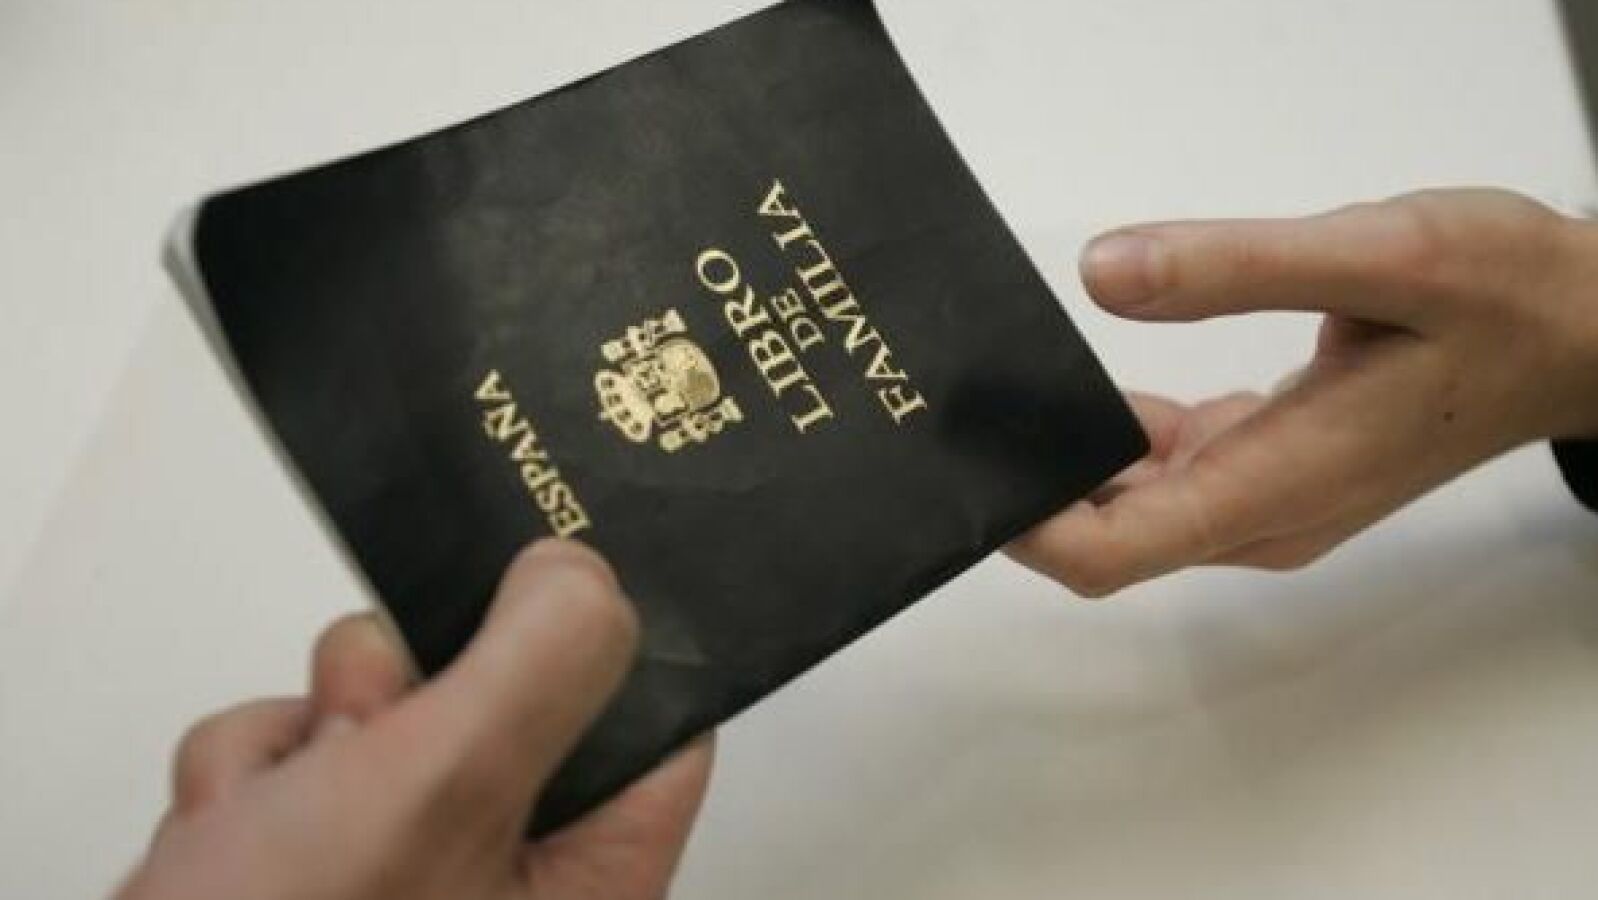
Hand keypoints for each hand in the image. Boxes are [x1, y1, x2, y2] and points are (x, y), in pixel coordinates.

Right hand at [116, 540, 712, 899]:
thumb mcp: (443, 790)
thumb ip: (536, 665)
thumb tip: (583, 574)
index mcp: (589, 887)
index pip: (655, 731)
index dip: (599, 646)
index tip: (539, 581)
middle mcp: (505, 883)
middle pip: (501, 697)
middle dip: (407, 693)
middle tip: (369, 729)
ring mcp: (402, 869)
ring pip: (383, 711)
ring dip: (307, 736)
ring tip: (271, 816)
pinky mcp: (311, 860)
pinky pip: (299, 751)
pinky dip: (249, 775)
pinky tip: (223, 837)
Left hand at [1011, 189, 1597, 596]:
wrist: (1578, 333)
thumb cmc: (1502, 300)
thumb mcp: (1379, 256)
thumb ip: (1235, 266)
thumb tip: (1103, 274)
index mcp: (1277, 483)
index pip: (1116, 554)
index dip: (1028, 530)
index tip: (965, 475)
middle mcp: (1261, 515)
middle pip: (1110, 540)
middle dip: (1030, 492)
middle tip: (962, 419)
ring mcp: (1266, 498)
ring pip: (1134, 509)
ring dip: (1070, 465)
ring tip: (1004, 394)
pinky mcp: (1270, 468)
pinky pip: (1168, 473)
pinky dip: (1118, 440)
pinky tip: (1086, 383)